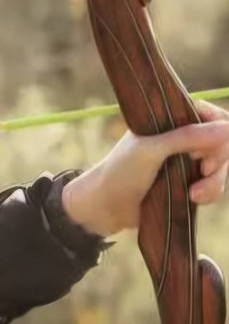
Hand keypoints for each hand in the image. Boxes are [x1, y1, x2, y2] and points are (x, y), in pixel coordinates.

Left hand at [62, 103, 228, 237]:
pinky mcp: (188, 183)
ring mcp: (186, 161)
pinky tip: (194, 199)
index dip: (220, 131)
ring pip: (220, 166)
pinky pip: (214, 185)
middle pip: (222, 143)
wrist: (106, 207)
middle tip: (204, 171)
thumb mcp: (151, 151)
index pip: (211, 116)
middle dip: (218, 160)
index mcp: (170, 121)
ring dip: (214, 181)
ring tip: (195, 194)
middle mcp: (181, 138)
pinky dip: (210, 193)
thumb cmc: (121, 172)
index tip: (209, 148)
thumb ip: (187, 137)